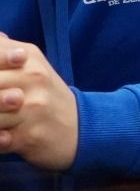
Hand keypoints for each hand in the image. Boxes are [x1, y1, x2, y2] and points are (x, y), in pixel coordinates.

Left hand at [0, 35, 78, 171]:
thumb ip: (6, 50)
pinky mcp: (30, 135)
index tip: (0, 79)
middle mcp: (33, 78)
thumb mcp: (31, 64)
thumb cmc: (46, 94)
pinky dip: (0, 140)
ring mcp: (32, 107)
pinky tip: (4, 137)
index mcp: (28, 58)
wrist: (80, 126)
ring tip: (2, 119)